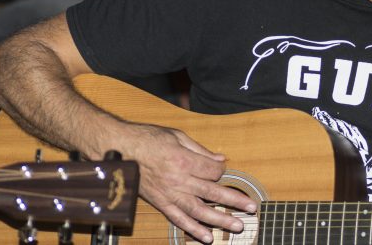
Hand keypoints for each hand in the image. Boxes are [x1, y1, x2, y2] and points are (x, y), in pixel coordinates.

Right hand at [123, 124, 257, 243]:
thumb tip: (220, 159)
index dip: (222, 170)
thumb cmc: (147, 138)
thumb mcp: (177, 136)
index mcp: (184, 160)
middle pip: (212, 193)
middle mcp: (179, 180)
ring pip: (199, 210)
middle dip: (234, 201)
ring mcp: (169, 194)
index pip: (213, 171)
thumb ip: (200, 150)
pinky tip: (207, 237)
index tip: (222, 168)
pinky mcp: (160, 203)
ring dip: (220, 220)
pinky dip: (194, 229)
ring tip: (237, 226)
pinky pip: (179, 219)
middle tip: (251, 208)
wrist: (119, 148)